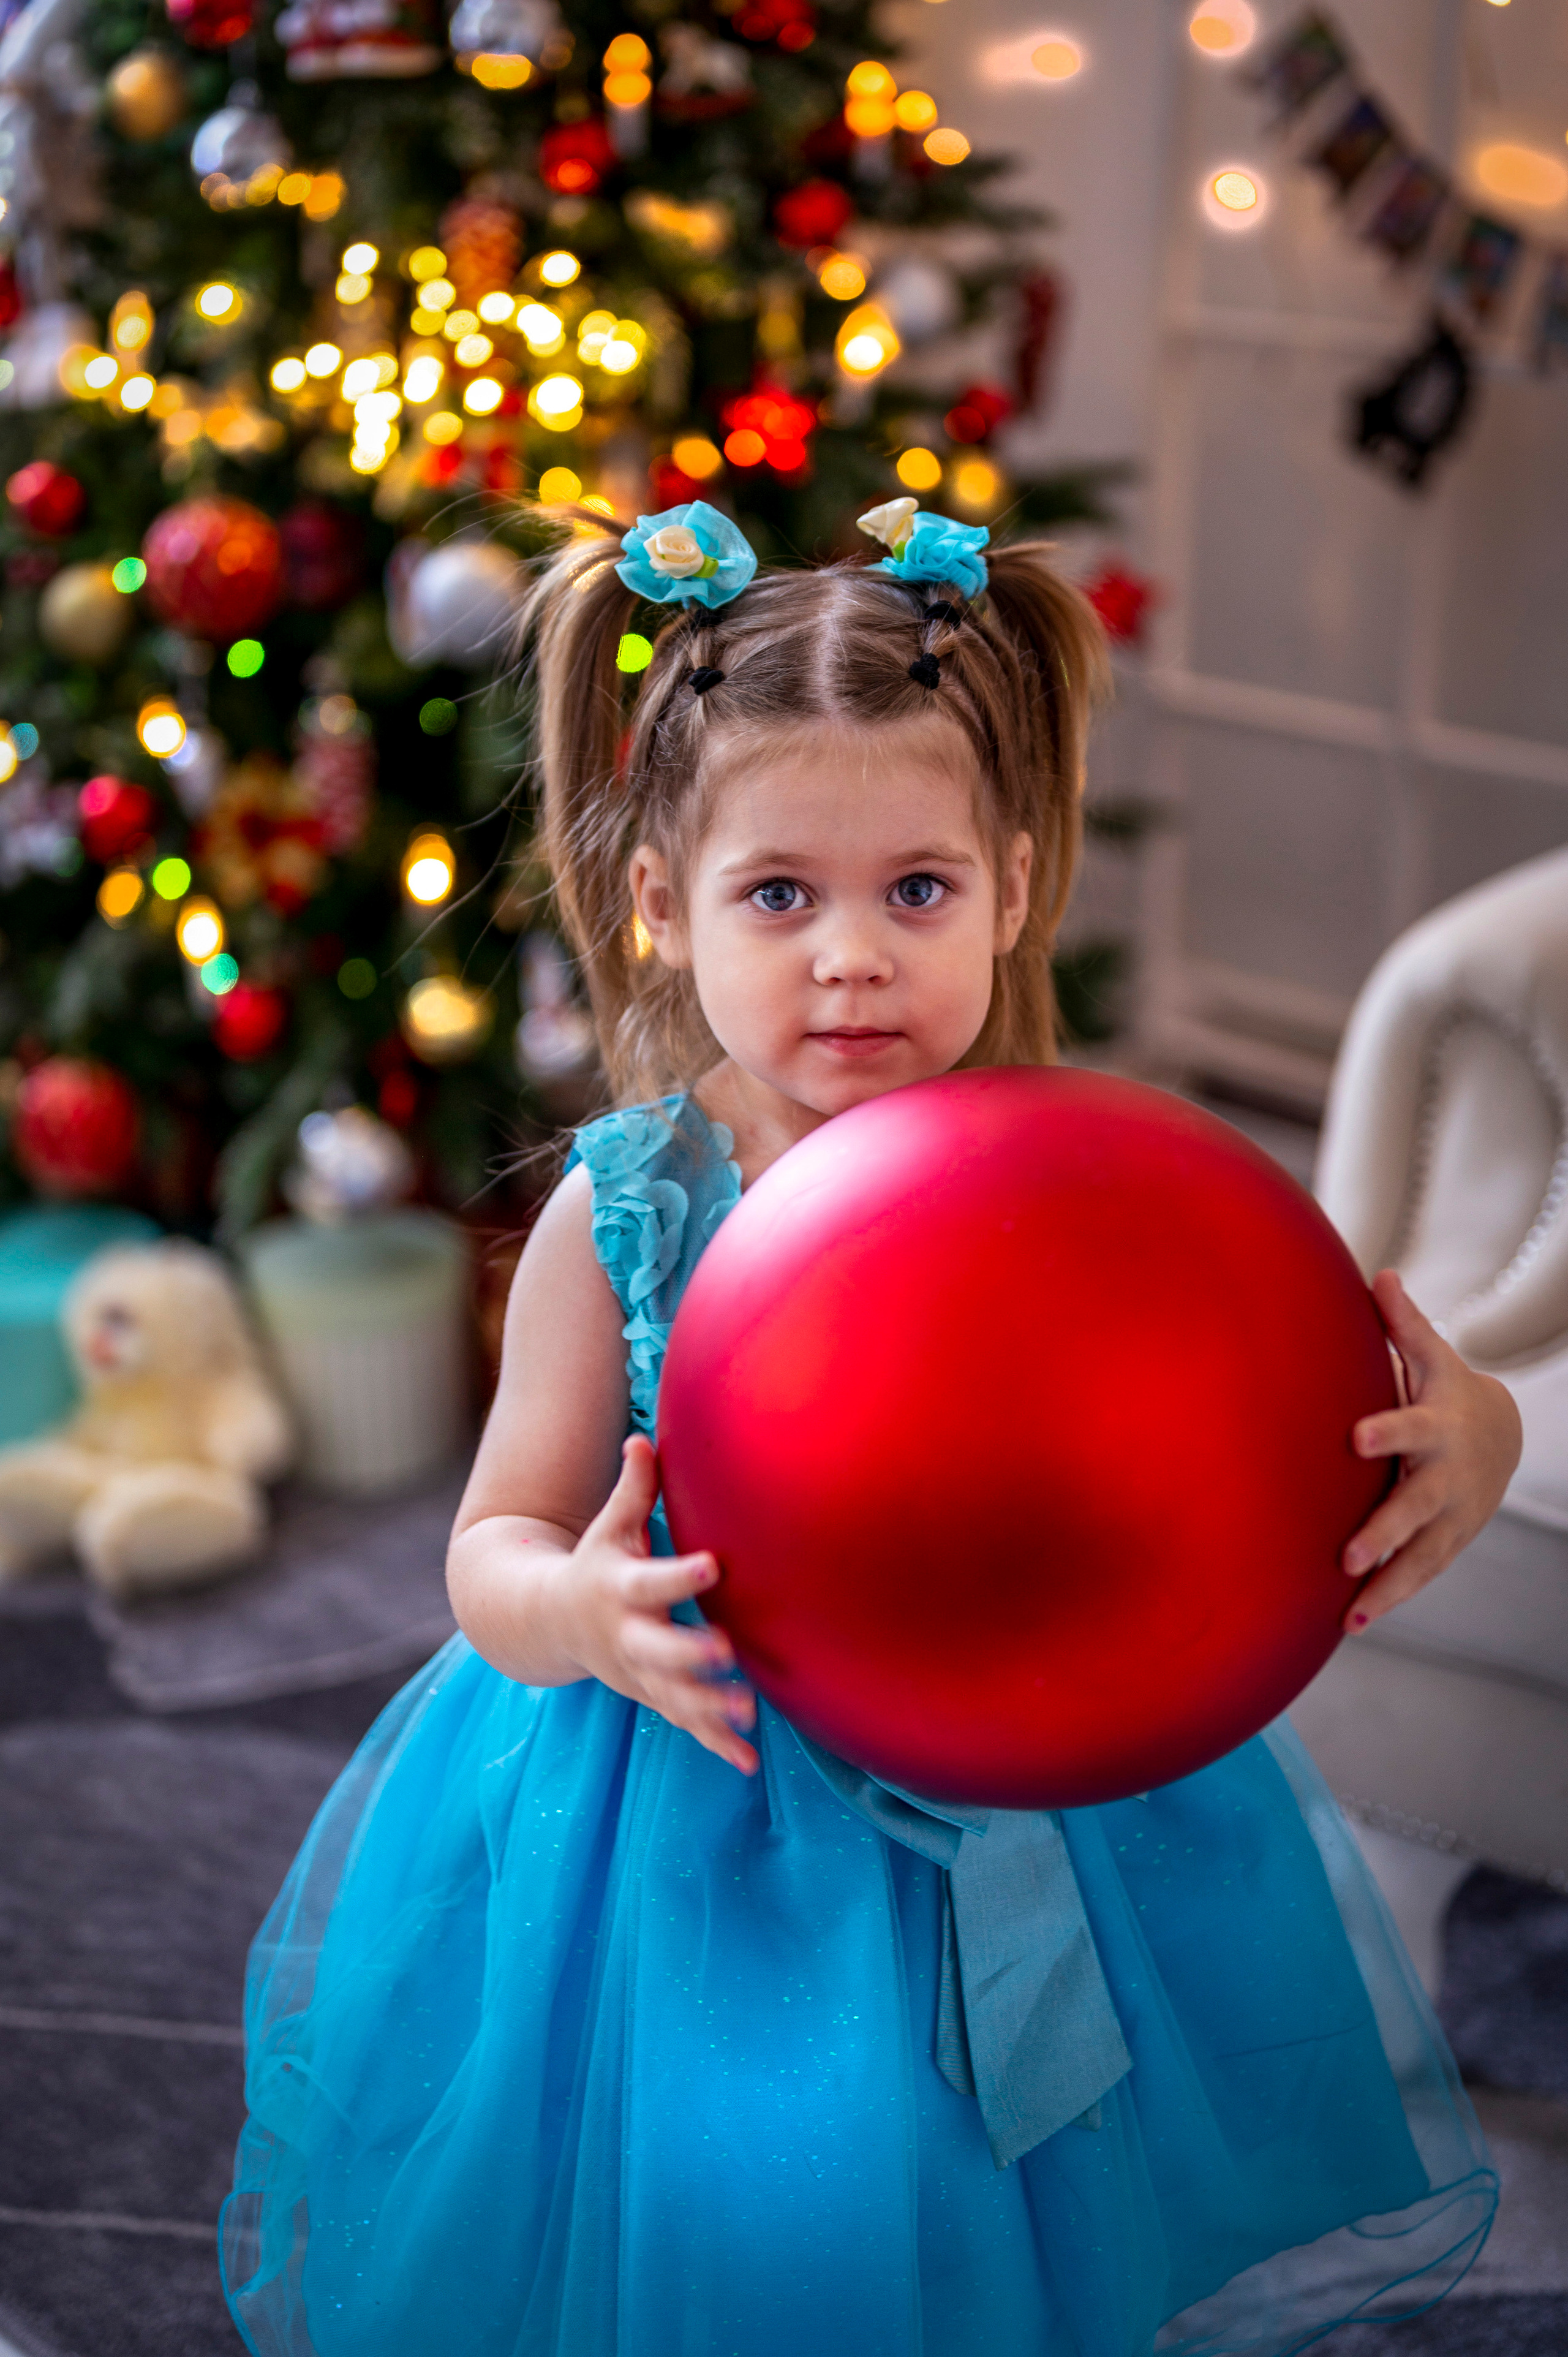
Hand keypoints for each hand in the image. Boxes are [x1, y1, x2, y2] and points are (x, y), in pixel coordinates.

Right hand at [549, 1434, 757, 1772]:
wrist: (549, 1624)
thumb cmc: (596, 1564)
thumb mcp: (609, 1527)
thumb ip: (633, 1489)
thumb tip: (642, 1440)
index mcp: (619, 1590)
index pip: (651, 1582)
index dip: (680, 1576)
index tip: (713, 1566)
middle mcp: (626, 1637)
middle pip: (656, 1650)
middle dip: (688, 1655)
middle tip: (724, 1653)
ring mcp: (638, 1673)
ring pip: (672, 1695)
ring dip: (708, 1708)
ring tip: (747, 1712)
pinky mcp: (651, 1697)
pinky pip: (684, 1724)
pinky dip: (714, 1745)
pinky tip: (747, 1763)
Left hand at [1340, 1270, 1521, 1634]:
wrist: (1500, 1435)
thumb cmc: (1448, 1390)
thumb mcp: (1432, 1356)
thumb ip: (1402, 1323)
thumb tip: (1379, 1275)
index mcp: (1435, 1425)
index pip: (1408, 1425)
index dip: (1386, 1431)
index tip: (1354, 1436)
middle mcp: (1445, 1476)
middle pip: (1415, 1507)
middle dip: (1385, 1532)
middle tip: (1348, 1554)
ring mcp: (1451, 1515)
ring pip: (1421, 1556)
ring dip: (1387, 1585)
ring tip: (1350, 1614)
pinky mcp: (1447, 1542)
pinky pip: (1420, 1575)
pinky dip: (1391, 1599)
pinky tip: (1352, 1622)